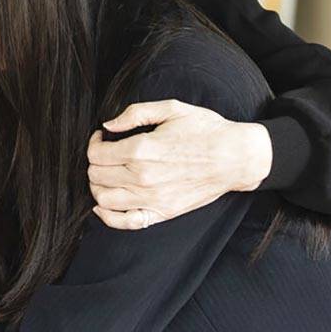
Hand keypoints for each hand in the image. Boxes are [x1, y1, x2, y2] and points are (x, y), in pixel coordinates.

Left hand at [86, 99, 272, 229]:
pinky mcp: (162, 213)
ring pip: (104, 199)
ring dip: (98, 187)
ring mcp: (152, 199)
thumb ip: (134, 113)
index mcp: (141, 150)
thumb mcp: (171, 108)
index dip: (94, 143)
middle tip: (105, 154)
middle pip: (96, 176)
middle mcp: (142, 177)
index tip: (103, 137)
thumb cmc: (206, 130)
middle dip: (95, 163)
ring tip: (107, 175)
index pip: (96, 154)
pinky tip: (105, 205)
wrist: (236, 157)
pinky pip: (125, 222)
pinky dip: (108, 216)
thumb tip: (108, 125)